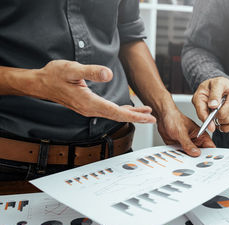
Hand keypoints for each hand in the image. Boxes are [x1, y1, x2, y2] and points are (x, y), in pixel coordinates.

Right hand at [29, 60, 155, 122]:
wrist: (41, 83)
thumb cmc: (54, 75)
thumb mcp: (72, 69)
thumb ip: (91, 71)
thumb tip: (108, 74)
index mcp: (89, 102)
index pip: (116, 112)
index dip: (134, 115)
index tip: (148, 117)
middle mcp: (90, 109)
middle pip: (118, 116)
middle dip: (137, 117)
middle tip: (153, 118)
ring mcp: (89, 109)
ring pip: (114, 114)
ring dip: (131, 114)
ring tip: (146, 113)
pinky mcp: (88, 106)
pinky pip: (109, 111)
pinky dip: (121, 110)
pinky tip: (128, 109)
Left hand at [156, 108, 215, 156]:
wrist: (163, 117)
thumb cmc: (174, 118)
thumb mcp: (181, 131)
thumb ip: (188, 143)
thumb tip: (195, 152)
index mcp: (201, 135)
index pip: (210, 147)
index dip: (210, 155)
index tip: (206, 161)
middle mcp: (195, 141)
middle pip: (201, 154)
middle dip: (198, 159)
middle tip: (194, 162)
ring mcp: (188, 145)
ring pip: (191, 156)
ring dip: (188, 158)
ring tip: (184, 159)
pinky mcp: (180, 148)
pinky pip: (182, 155)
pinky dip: (180, 157)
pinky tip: (177, 157)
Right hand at [192, 77, 228, 132]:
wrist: (222, 85)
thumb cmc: (217, 83)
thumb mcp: (217, 83)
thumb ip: (215, 93)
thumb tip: (213, 105)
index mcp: (199, 100)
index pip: (201, 113)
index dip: (206, 120)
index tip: (212, 127)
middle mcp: (205, 110)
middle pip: (217, 117)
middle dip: (228, 106)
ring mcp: (213, 116)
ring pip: (225, 121)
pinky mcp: (221, 120)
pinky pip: (227, 127)